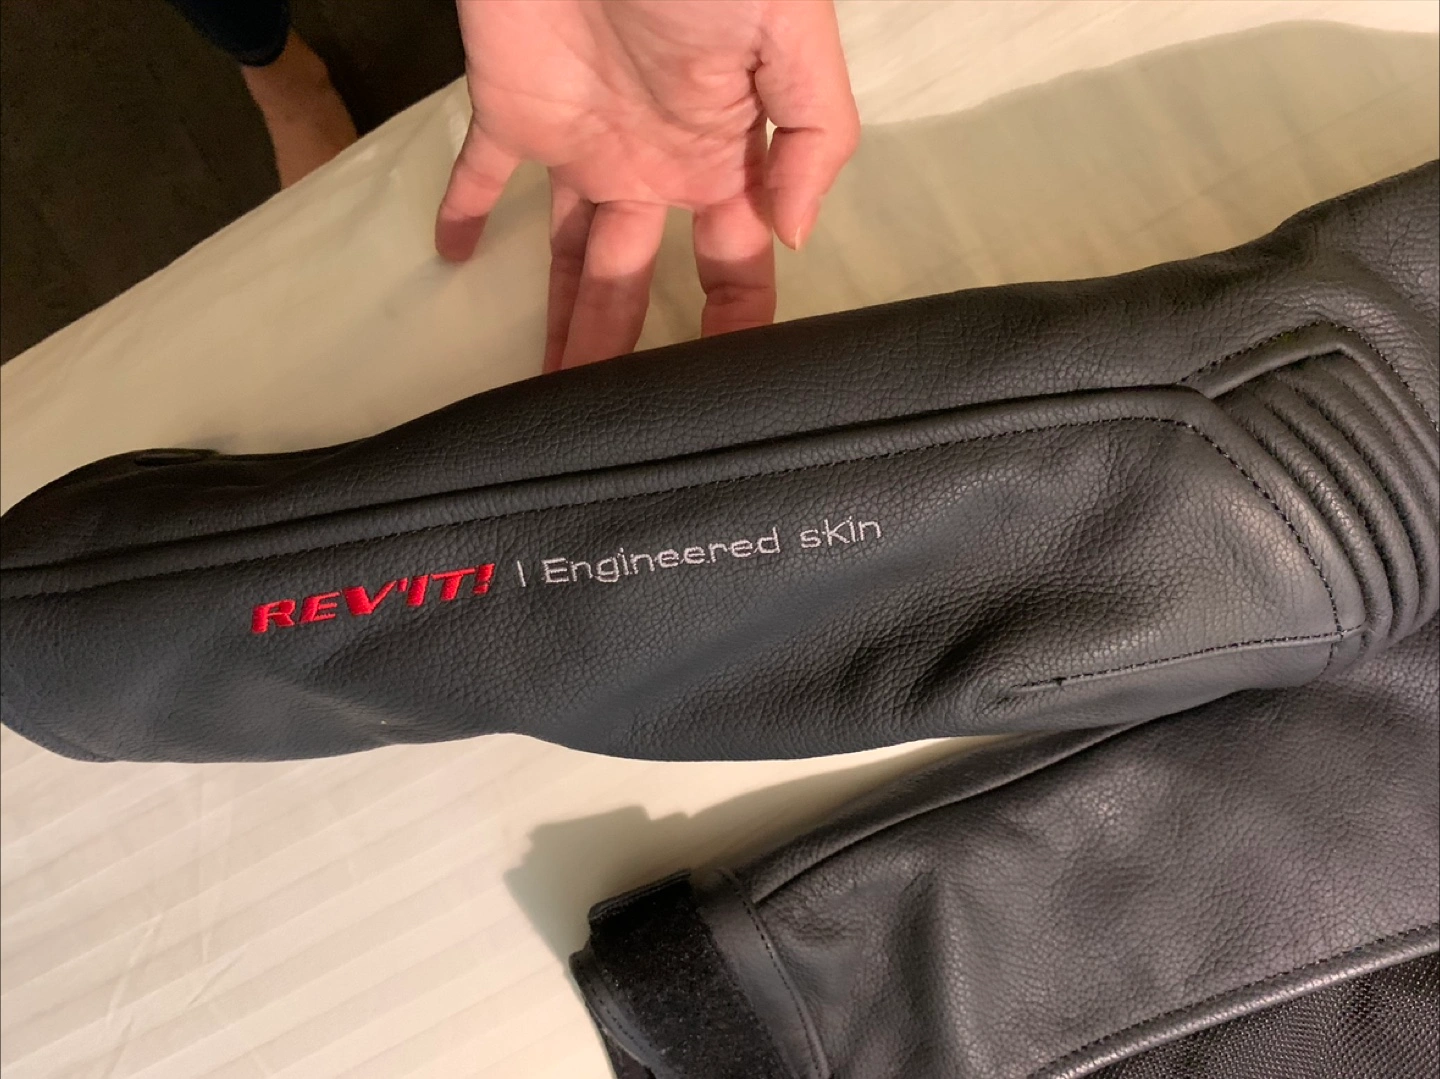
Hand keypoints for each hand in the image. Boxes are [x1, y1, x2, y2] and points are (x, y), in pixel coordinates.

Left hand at [435, 0, 858, 369]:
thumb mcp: (793, 38)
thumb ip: (813, 139)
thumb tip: (793, 239)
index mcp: (724, 160)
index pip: (738, 270)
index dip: (734, 333)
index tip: (720, 407)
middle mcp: (655, 169)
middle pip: (641, 282)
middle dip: (630, 357)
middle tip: (610, 437)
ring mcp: (584, 143)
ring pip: (569, 254)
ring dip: (557, 321)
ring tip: (542, 403)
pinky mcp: (512, 109)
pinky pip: (481, 173)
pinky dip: (463, 213)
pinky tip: (453, 263)